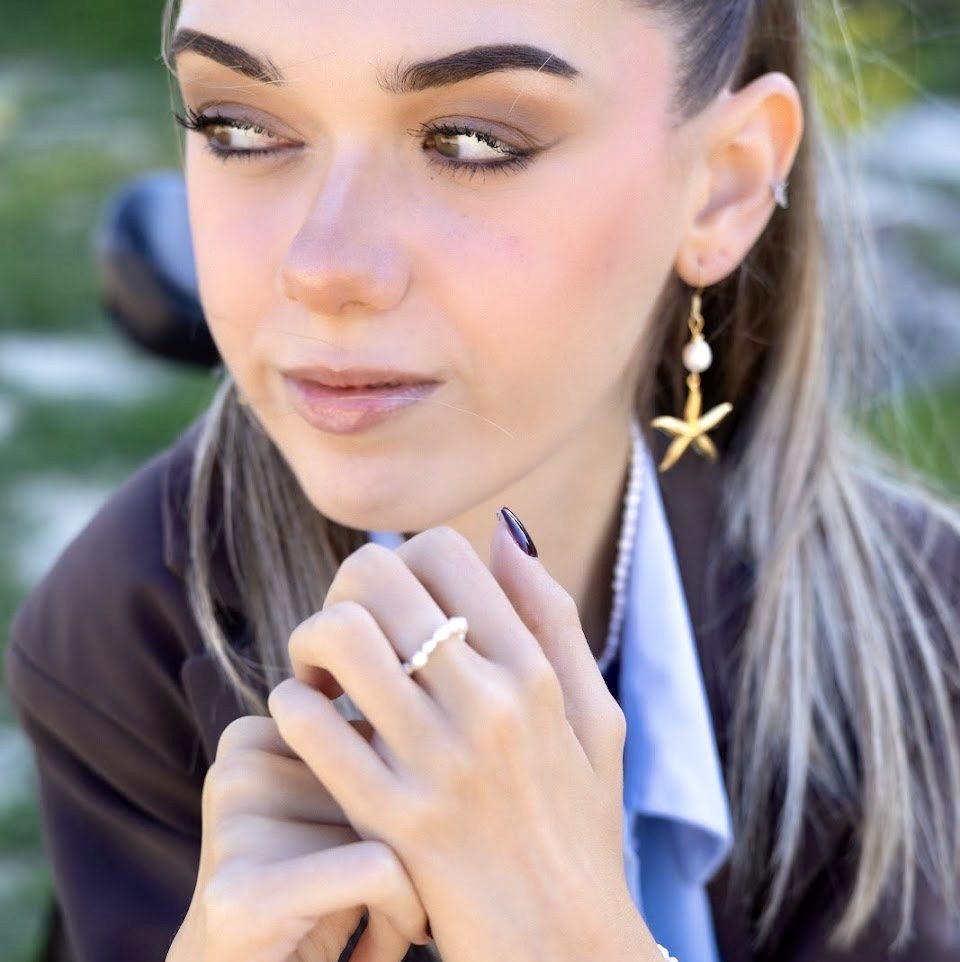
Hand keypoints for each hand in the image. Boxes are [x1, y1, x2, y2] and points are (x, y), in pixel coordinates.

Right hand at [172, 713, 430, 961]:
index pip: (372, 737)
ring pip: (389, 825)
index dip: (391, 799)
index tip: (375, 849)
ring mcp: (235, 829)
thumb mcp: (332, 821)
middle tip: (390, 898)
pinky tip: (377, 951)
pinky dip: (403, 914)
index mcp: (249, 741)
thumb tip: (437, 709)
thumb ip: (364, 763)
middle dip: (404, 844)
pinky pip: (381, 869)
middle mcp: (236, 772)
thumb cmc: (312, 908)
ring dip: (408, 887)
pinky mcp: (245, 891)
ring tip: (377, 926)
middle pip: (380, 779)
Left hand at [268, 519, 636, 961]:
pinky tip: (310, 724)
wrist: (563, 947)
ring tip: (323, 675)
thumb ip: (553, 616)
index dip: (406, 560)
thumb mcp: (595, 716)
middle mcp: (488, 705)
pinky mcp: (390, 821)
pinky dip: (293, 707)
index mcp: (535, 672)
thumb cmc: (578, 827)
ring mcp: (436, 763)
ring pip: (338, 638)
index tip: (402, 604)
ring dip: (312, 642)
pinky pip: (310, 726)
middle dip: (346, 588)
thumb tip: (505, 530)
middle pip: (379, 577)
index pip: (446, 552)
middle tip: (350, 631)